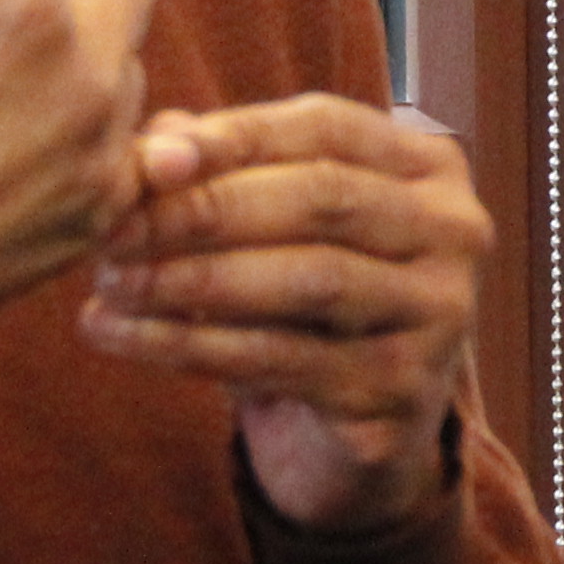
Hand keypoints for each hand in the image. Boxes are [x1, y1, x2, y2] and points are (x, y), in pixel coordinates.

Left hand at [86, 97, 483, 535]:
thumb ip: (217, 169)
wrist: (349, 435)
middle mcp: (454, 233)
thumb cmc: (300, 304)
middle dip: (204, 209)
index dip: (231, 136)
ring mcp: (440, 316)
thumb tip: (154, 146)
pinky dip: (190, 345)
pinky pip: (281, 359)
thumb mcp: (267, 224)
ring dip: (193, 279)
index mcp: (431, 167)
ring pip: (306, 280)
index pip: (325, 128)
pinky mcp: (401, 392)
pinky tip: (122, 337)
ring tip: (109, 284)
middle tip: (114, 228)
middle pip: (321, 199)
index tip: (144, 158)